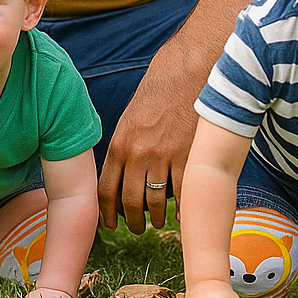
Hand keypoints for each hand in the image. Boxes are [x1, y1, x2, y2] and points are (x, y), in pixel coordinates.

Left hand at [99, 59, 200, 232]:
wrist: (189, 69)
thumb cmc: (161, 89)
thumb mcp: (132, 117)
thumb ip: (126, 146)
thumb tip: (125, 175)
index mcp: (120, 143)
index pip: (106, 190)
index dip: (107, 213)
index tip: (111, 224)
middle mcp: (139, 154)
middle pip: (130, 202)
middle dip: (133, 221)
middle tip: (138, 227)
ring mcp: (165, 157)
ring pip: (157, 203)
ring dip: (157, 217)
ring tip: (159, 220)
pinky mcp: (190, 157)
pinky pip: (184, 195)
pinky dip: (183, 208)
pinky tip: (183, 213)